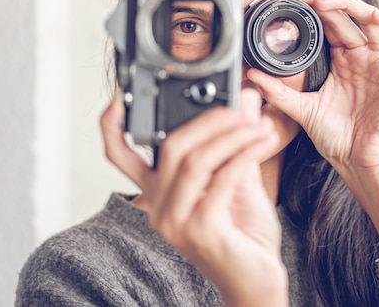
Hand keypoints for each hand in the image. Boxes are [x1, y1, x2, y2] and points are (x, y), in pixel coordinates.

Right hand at [100, 89, 287, 305]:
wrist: (256, 282)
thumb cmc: (244, 234)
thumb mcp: (237, 180)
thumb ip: (236, 143)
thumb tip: (245, 101)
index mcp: (159, 194)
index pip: (121, 156)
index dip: (113, 125)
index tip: (120, 95)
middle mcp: (159, 208)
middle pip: (171, 147)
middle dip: (209, 120)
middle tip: (242, 108)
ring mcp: (176, 222)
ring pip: (196, 161)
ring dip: (233, 135)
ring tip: (259, 124)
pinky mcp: (200, 231)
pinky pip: (221, 179)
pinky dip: (245, 154)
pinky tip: (265, 141)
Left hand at [248, 0, 378, 170]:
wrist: (358, 161)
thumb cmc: (336, 138)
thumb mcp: (302, 110)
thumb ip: (277, 92)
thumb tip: (252, 76)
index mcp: (341, 61)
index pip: (328, 23)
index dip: (310, 6)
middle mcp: (362, 56)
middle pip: (347, 15)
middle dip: (323, 0)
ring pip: (375, 19)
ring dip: (353, 5)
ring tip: (326, 3)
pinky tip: (378, 15)